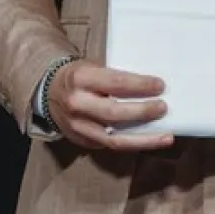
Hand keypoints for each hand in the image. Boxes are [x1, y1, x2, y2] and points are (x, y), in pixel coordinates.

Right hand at [46, 60, 174, 151]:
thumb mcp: (92, 68)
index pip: (115, 83)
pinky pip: (111, 146)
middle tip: (163, 108)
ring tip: (166, 136)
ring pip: (114, 139)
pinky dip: (132, 144)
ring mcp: (78, 127)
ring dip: (144, 139)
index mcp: (81, 79)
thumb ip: (115, 78)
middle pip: (114, 113)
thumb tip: (152, 87)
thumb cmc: (79, 77)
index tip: (160, 86)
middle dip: (142, 112)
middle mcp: (78, 104)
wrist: (48, 94)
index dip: (140, 85)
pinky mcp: (82, 142)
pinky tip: (149, 141)